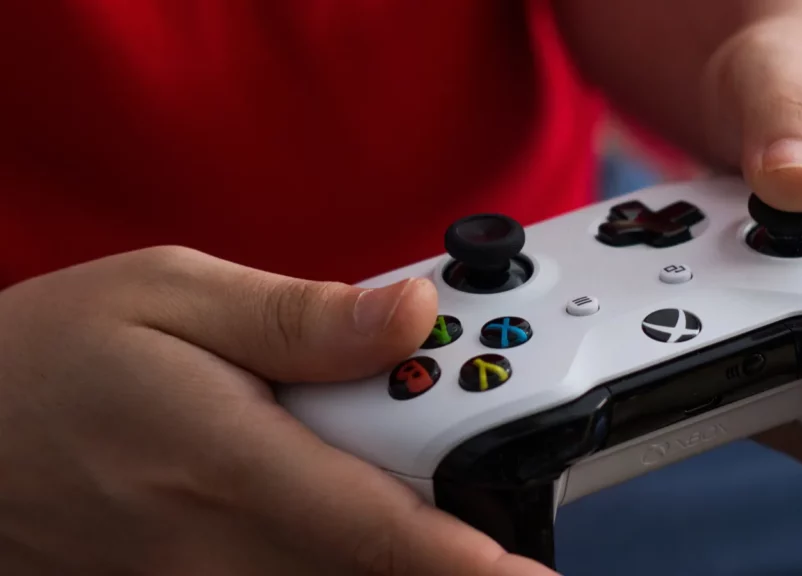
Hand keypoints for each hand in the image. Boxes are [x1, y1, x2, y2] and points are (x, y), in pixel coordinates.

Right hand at [0, 246, 554, 574]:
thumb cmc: (53, 356)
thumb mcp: (171, 293)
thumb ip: (301, 319)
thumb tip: (410, 318)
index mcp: (229, 460)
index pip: (378, 529)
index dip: (470, 563)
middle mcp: (221, 545)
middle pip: (378, 561)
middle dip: (450, 526)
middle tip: (470, 450)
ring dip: (401, 538)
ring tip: (394, 461)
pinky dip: (347, 553)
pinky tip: (344, 500)